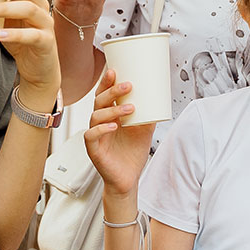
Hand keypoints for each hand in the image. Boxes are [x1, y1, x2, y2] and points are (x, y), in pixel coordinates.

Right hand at [82, 69, 154, 196]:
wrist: (128, 179)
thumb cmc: (132, 154)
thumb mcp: (144, 130)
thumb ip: (148, 114)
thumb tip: (158, 98)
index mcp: (110, 116)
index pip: (104, 95)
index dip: (106, 82)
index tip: (115, 70)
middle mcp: (100, 123)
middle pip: (99, 101)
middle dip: (111, 91)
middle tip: (127, 85)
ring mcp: (96, 135)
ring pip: (96, 116)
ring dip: (112, 109)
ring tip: (130, 108)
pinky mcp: (93, 149)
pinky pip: (91, 135)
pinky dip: (102, 129)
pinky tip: (114, 126)